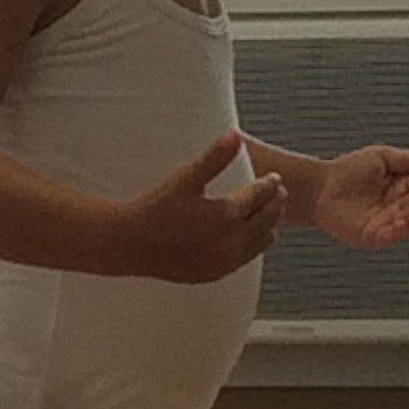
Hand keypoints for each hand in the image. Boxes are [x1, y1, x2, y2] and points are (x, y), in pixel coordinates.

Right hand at [107, 132, 284, 283]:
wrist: (130, 244)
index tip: (275, 177)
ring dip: (266, 227)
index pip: (261, 196)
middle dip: (274, 204)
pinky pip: (244, 259)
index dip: (270, 184)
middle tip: (278, 193)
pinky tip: (245, 238)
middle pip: (266, 219)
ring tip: (266, 215)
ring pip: (260, 242)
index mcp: (227, 215)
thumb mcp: (186, 178)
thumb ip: (215, 157)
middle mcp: (231, 241)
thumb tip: (236, 135)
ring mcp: (224, 261)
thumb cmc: (154, 209)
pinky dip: (251, 246)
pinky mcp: (214, 273)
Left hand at [313, 145, 408, 251]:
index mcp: (400, 188)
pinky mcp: (371, 236)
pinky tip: (402, 222)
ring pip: (405, 221)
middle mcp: (395, 207)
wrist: (319, 187)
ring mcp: (384, 223)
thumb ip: (408, 160)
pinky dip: (397, 231)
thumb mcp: (382, 157)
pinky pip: (389, 237)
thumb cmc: (348, 170)